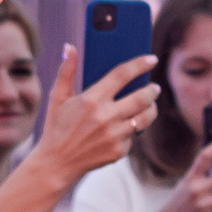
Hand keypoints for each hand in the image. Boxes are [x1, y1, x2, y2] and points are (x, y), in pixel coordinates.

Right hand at [24, 44, 158, 185]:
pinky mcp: (118, 151)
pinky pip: (133, 136)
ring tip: (149, 104)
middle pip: (142, 97)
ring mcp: (114, 135)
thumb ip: (66, 71)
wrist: (56, 163)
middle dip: (152, 90)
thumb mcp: (57, 97)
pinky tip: (127, 126)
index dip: (140, 64)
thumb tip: (69, 47)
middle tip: (154, 87)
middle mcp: (105, 117)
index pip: (122, 75)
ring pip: (145, 118)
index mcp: (91, 99)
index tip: (151, 59)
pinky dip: (132, 130)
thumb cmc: (57, 126)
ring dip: (151, 109)